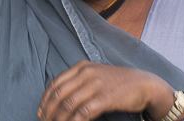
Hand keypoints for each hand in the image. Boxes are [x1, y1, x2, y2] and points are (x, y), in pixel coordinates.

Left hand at [38, 61, 172, 120]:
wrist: (143, 84)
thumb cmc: (117, 83)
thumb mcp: (95, 75)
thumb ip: (78, 82)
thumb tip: (60, 99)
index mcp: (81, 67)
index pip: (55, 83)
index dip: (45, 99)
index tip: (40, 111)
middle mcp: (85, 73)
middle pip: (59, 94)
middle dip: (49, 111)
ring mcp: (95, 84)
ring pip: (68, 104)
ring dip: (59, 118)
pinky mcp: (105, 97)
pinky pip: (83, 112)